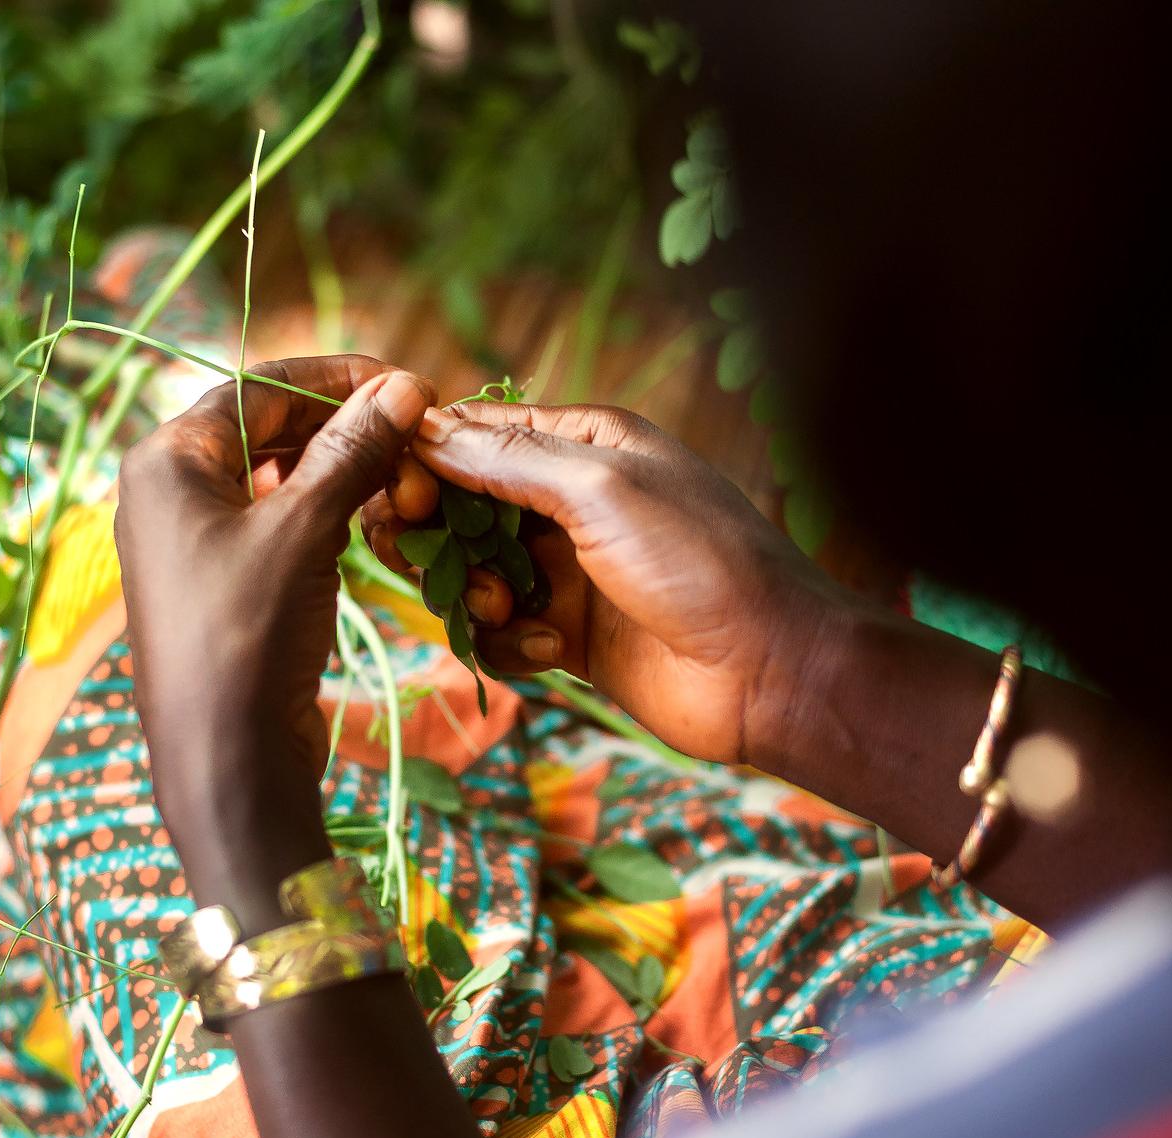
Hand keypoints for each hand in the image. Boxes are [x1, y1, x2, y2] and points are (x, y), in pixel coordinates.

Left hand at [116, 356, 434, 929]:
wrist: (227, 759)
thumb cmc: (249, 634)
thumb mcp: (305, 530)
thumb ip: (352, 451)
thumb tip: (403, 386)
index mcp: (166, 460)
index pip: (258, 387)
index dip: (337, 378)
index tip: (406, 382)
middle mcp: (167, 491)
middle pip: (263, 427)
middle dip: (340, 424)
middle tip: (412, 429)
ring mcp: (190, 541)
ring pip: (274, 477)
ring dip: (337, 468)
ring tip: (401, 472)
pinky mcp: (219, 583)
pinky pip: (275, 523)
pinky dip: (323, 511)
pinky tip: (369, 517)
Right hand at [363, 402, 871, 767]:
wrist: (769, 673)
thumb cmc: (701, 561)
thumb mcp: (601, 488)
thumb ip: (507, 459)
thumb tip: (421, 430)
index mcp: (584, 442)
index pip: (473, 432)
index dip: (424, 460)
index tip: (402, 495)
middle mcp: (570, 500)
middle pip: (457, 506)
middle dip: (434, 535)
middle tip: (425, 561)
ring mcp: (567, 571)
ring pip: (469, 574)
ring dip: (470, 595)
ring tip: (505, 610)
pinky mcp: (568, 635)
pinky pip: (500, 634)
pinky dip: (509, 643)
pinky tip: (552, 649)